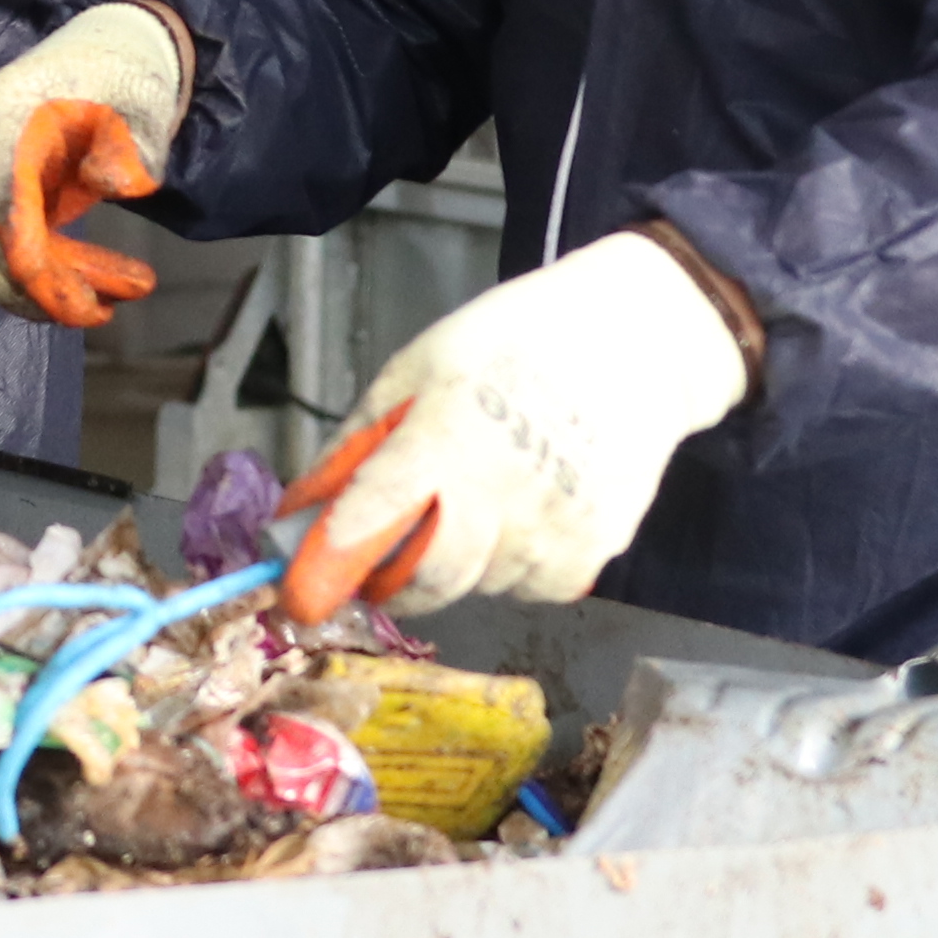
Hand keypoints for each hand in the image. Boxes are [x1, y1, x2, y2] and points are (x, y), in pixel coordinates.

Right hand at [0, 3, 190, 325]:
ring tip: (102, 302)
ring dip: (36, 289)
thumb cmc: (127, 76)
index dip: (36, 267)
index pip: (2, 205)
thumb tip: (113, 184)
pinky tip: (76, 284)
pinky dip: (29, 274)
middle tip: (107, 309)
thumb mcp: (144, 103)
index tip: (88, 305)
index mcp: (9, 115)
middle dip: (44, 289)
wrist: (108, 49)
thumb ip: (132, 147)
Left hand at [277, 227, 750, 623]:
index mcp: (450, 431)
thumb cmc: (515, 342)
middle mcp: (506, 489)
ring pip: (481, 585)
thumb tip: (300, 510)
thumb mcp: (417, 368)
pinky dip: (515, 565)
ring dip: (462, 562)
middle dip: (394, 580)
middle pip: (431, 579)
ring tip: (481, 496)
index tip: (299, 596)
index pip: (377, 511)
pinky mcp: (598, 549)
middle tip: (384, 555)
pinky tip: (525, 510)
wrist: (638, 341)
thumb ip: (357, 445)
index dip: (332, 562)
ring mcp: (558, 525)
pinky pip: (533, 587)